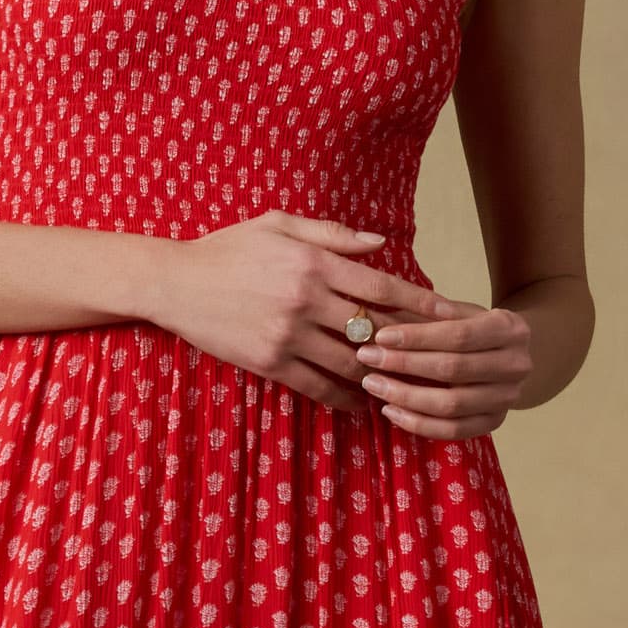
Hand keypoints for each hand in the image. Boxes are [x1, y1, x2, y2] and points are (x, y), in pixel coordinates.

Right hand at [142, 213, 449, 415]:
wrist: (175, 282)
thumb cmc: (229, 247)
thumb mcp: (279, 224)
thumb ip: (333, 233)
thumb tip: (381, 242)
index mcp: (313, 262)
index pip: (382, 285)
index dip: (421, 303)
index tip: (452, 314)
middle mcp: (305, 299)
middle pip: (373, 329)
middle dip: (408, 344)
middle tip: (438, 357)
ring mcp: (287, 334)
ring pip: (351, 362)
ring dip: (379, 376)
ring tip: (405, 384)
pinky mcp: (270, 362)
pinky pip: (318, 385)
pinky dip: (344, 397)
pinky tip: (361, 402)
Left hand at [352, 295, 534, 438]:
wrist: (510, 355)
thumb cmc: (478, 328)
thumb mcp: (465, 311)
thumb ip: (436, 314)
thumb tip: (392, 321)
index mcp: (511, 330)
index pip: (459, 335)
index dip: (418, 337)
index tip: (382, 337)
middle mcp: (515, 366)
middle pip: (453, 370)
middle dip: (404, 365)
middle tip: (368, 358)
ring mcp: (507, 398)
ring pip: (451, 405)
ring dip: (406, 397)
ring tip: (373, 385)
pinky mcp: (494, 423)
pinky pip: (452, 431)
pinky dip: (418, 423)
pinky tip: (391, 411)